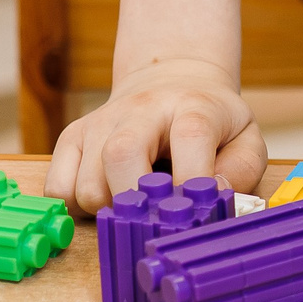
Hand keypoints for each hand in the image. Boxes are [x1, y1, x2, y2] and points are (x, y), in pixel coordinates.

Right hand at [44, 57, 264, 213]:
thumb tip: (212, 196)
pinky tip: (106, 198)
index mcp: (192, 106)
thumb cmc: (211, 123)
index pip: (190, 135)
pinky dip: (76, 206)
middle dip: (138, 201)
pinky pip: (57, 188)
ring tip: (135, 203)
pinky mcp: (71, 137)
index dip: (192, 178)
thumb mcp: (245, 138)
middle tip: (156, 216)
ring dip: (109, 210)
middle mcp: (141, 109)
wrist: (170, 84)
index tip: (194, 209)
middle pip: (121, 155)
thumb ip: (241, 169)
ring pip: (86, 183)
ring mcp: (100, 122)